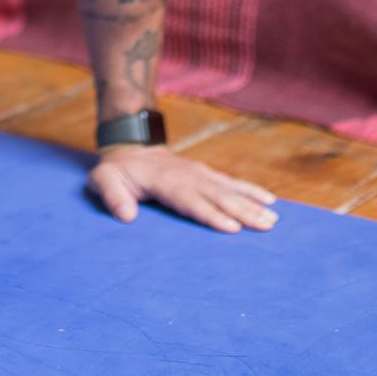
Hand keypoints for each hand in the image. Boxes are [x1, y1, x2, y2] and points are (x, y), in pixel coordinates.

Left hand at [88, 144, 278, 231]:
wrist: (130, 147)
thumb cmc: (116, 170)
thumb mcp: (102, 180)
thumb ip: (111, 196)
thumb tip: (126, 216)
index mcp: (165, 181)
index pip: (190, 200)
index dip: (210, 214)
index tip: (232, 227)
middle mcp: (187, 176)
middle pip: (217, 195)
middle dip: (243, 210)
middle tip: (267, 225)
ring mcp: (199, 173)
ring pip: (228, 189)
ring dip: (252, 202)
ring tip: (274, 217)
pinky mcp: (206, 174)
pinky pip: (231, 182)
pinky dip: (250, 190)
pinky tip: (269, 200)